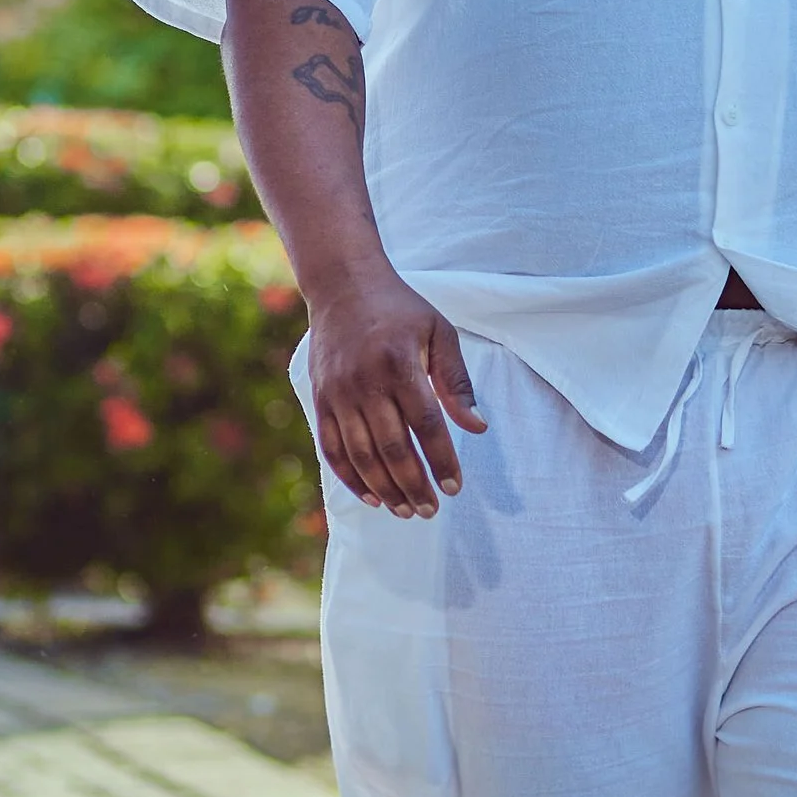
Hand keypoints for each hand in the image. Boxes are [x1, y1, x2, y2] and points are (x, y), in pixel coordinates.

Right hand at [307, 270, 484, 517]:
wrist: (342, 286)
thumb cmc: (400, 310)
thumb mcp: (439, 333)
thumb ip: (456, 382)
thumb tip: (477, 427)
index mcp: (400, 364)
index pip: (426, 425)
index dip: (442, 461)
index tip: (455, 487)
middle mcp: (366, 381)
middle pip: (392, 448)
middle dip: (415, 485)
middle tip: (431, 510)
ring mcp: (338, 392)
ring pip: (362, 455)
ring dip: (385, 489)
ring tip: (406, 510)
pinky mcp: (320, 398)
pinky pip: (332, 448)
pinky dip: (350, 477)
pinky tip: (372, 496)